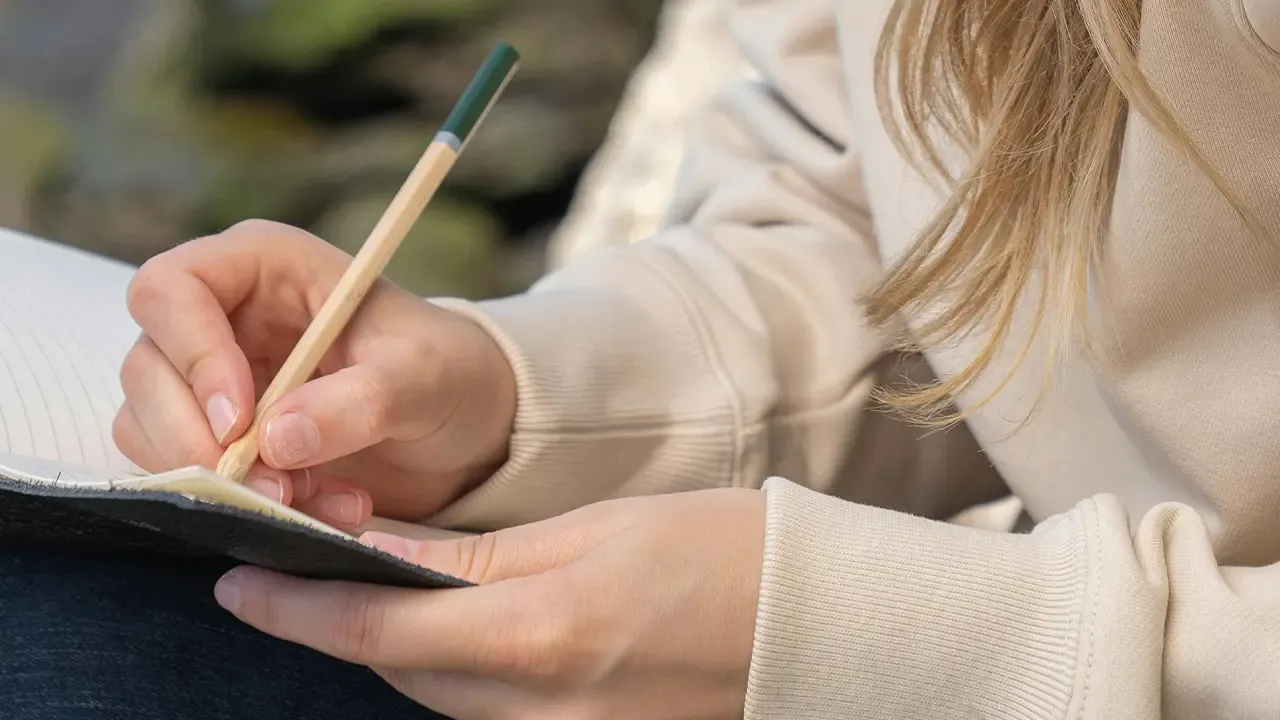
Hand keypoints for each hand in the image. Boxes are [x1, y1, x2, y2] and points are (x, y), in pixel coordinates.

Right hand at [112, 219, 515, 527]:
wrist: (463, 420)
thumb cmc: (444, 370)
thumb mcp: (422, 379)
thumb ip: (359, 402)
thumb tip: (275, 441)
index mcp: (263, 265)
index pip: (171, 289)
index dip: (193, 356)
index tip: (240, 422)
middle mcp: (222, 312)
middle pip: (148, 369)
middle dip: (202, 441)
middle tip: (278, 488)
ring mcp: (209, 374)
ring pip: (153, 428)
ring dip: (227, 481)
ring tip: (319, 500)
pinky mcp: (214, 432)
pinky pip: (189, 472)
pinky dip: (243, 502)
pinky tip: (321, 509)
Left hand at [211, 487, 765, 719]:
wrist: (814, 623)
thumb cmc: (719, 551)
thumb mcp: (595, 528)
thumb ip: (479, 555)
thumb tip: (383, 552)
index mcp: (540, 634)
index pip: (380, 624)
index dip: (298, 607)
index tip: (239, 583)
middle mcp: (541, 708)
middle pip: (400, 667)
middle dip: (342, 622)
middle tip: (302, 568)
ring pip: (438, 696)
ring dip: (396, 646)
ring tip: (374, 589)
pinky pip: (488, 715)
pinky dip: (453, 672)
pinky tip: (455, 630)